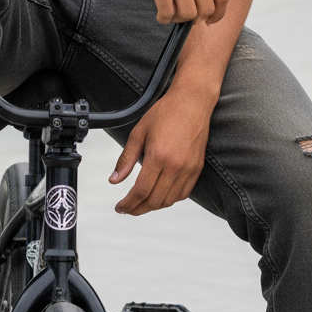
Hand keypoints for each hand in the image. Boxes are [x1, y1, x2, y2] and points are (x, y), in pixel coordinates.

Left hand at [109, 85, 213, 214]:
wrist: (192, 102)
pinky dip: (170, 199)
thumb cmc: (166, 112)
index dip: (128, 204)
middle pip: (154, 201)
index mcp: (158, 156)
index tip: (120, 207)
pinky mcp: (197, 168)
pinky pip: (183, 194)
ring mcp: (188, 168)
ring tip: (142, 203)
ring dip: (153, 206)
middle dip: (138, 209)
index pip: (141, 191)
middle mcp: (175, 166)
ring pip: (169, 201)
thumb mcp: (139, 132)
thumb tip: (114, 180)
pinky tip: (160, 194)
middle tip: (128, 208)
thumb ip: (126, 158)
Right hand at [112, 0, 228, 25]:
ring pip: (188, 13)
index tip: (210, 20)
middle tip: (184, 15)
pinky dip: (164, 18)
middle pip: (206, 8)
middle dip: (196, 18)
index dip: (218, 13)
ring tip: (170, 12)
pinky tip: (160, 13)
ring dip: (178, 18)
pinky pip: (167, 12)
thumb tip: (206, 1)